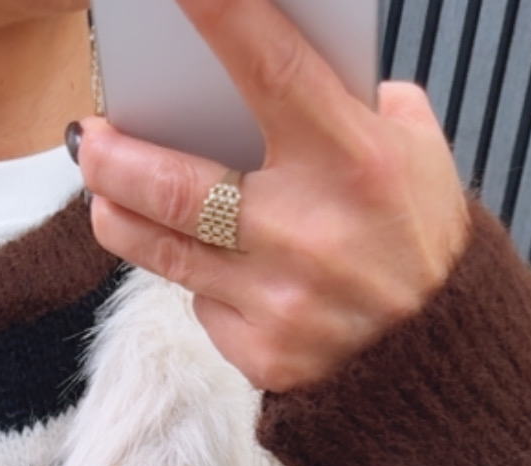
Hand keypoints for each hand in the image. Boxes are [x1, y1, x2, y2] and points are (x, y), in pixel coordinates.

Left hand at [76, 0, 470, 391]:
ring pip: (167, 252)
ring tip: (101, 191)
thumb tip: (290, 70)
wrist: (442, 365)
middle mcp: (308, 231)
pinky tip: (209, 268)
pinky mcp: (263, 355)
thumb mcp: (418, 158)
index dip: (219, 18)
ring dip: (120, 218)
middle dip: (115, 160)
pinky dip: (205, 284)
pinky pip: (206, 306)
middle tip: (88, 136)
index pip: (271, 68)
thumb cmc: (423, 244)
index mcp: (354, 161)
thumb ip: (360, 109)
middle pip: (178, 187)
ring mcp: (279, 301)